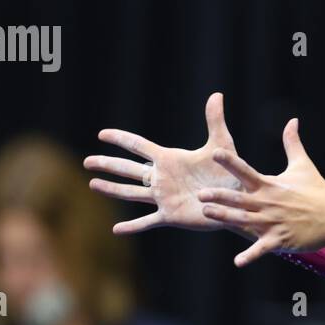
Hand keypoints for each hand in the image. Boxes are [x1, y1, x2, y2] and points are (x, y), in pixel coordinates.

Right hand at [84, 92, 248, 234]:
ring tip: (93, 184)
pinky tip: (116, 230)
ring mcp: (164, 197)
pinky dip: (132, 226)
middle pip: (129, 169)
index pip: (139, 146)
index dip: (121, 139)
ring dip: (112, 189)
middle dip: (108, 164)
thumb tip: (217, 95)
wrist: (239, 198)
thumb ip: (215, 121)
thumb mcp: (221, 145)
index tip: (102, 134)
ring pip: (132, 193)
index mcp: (170, 159)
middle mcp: (162, 178)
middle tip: (86, 161)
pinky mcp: (171, 215)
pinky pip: (147, 221)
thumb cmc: (231, 171)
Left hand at [196, 117, 324, 266]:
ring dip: (226, 218)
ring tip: (207, 214)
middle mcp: (269, 203)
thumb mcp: (304, 165)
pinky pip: (262, 248)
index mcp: (271, 185)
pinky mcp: (281, 240)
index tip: (215, 153)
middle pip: (240, 199)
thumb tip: (292, 120)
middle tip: (200, 193)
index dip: (230, 162)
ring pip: (245, 221)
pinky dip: (250, 255)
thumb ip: (292, 143)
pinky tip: (238, 262)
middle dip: (219, 196)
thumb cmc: (318, 191)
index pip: (246, 171)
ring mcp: (274, 223)